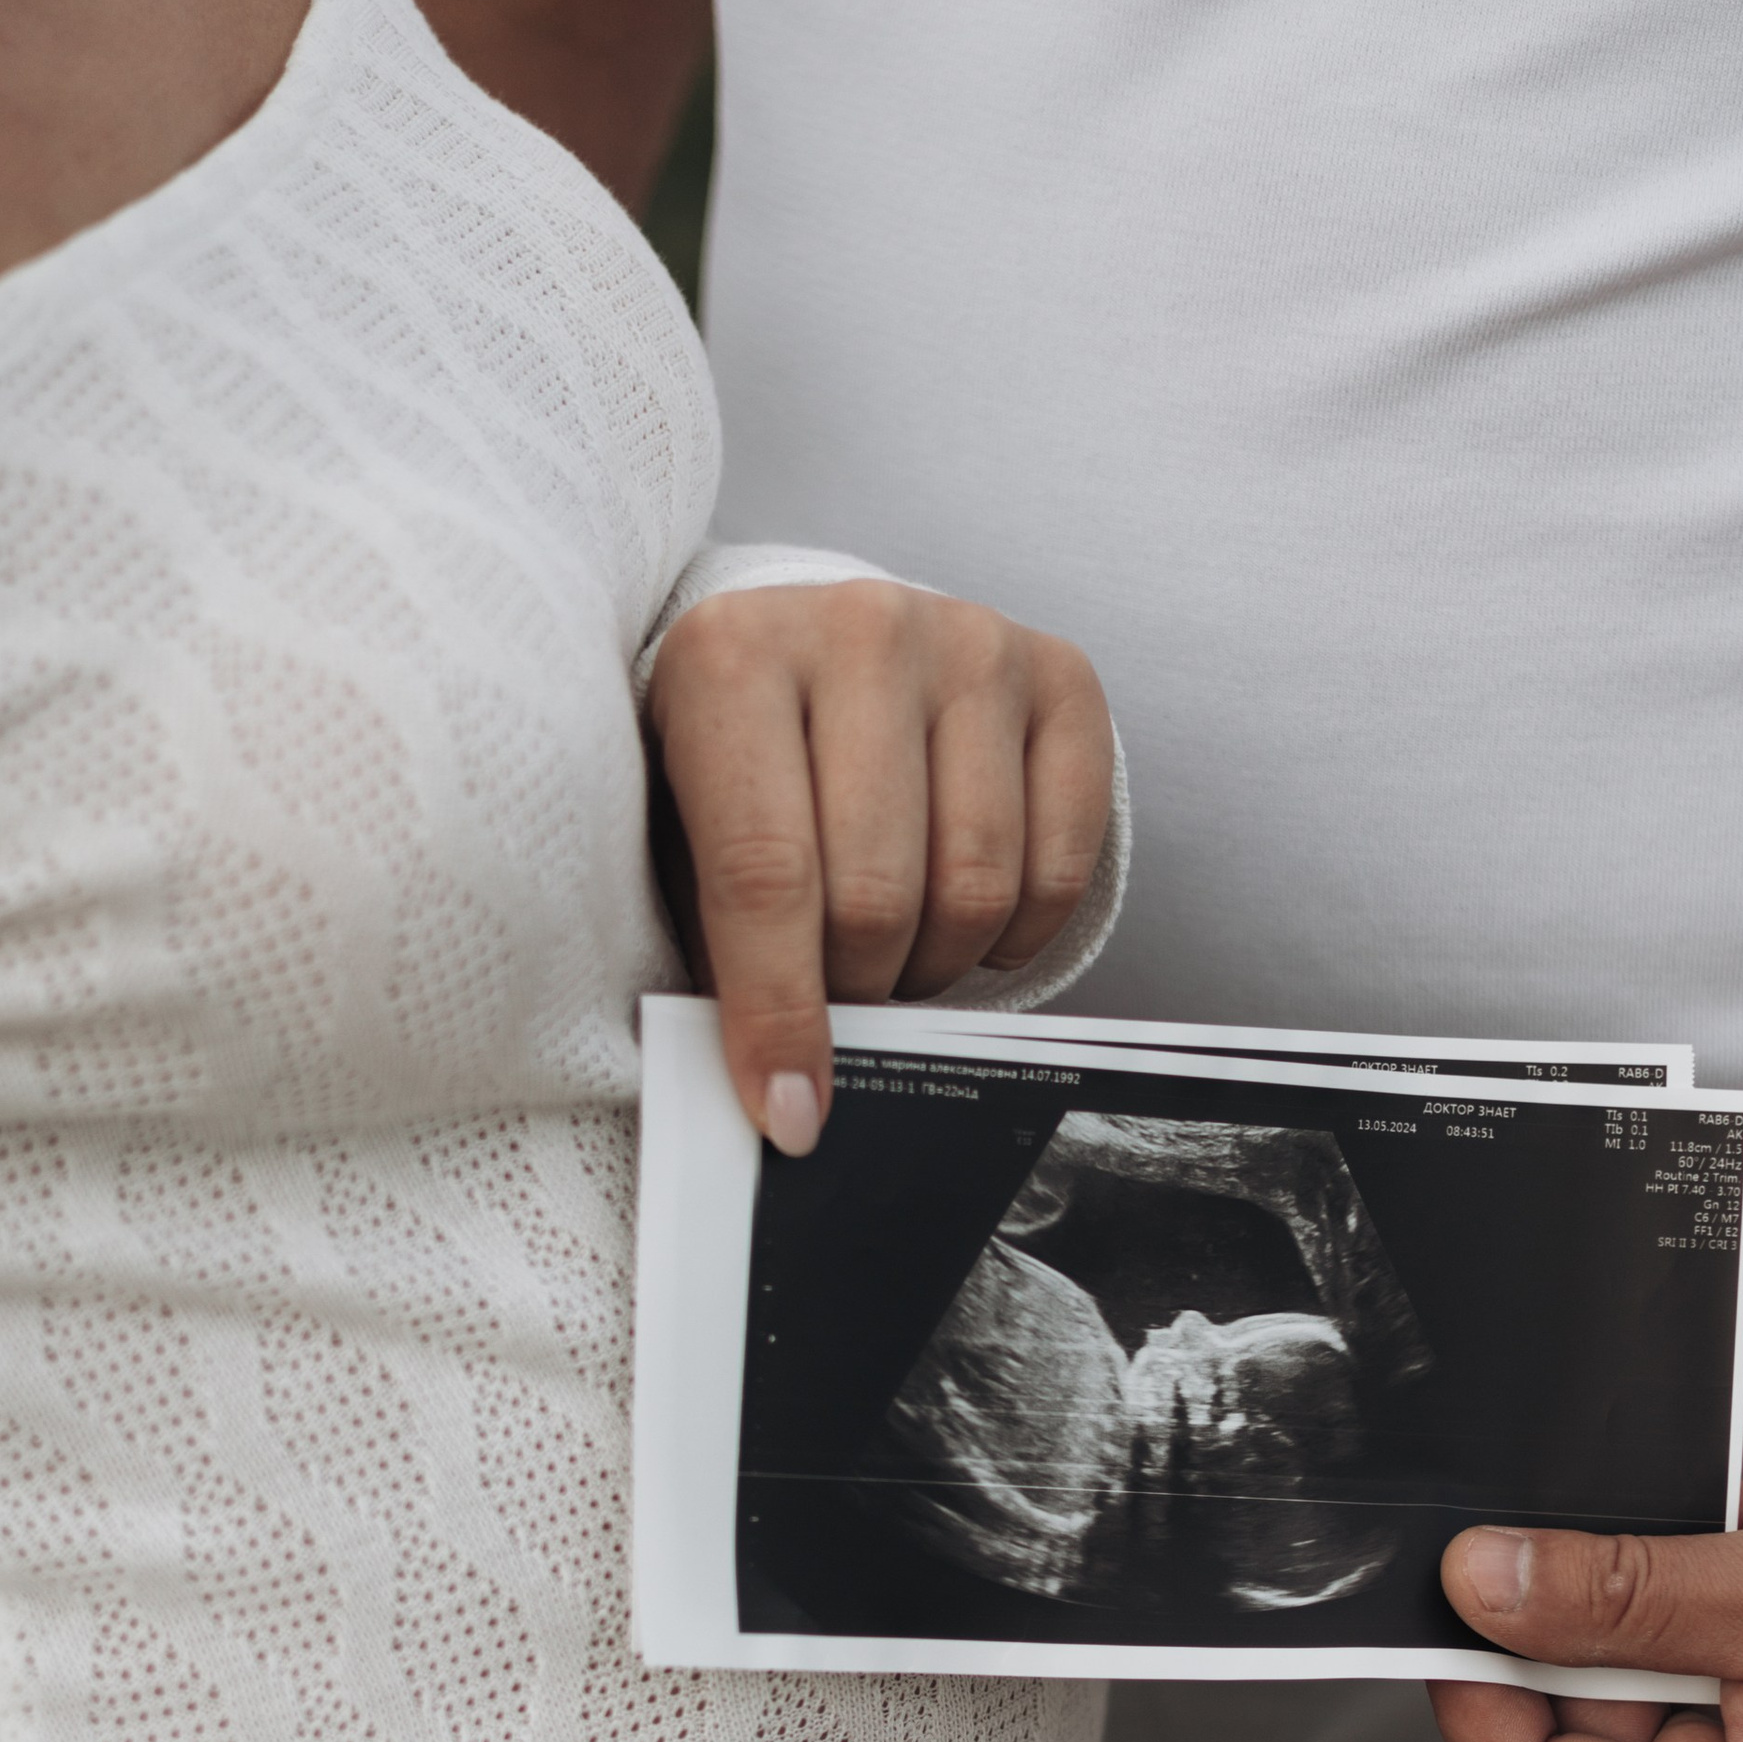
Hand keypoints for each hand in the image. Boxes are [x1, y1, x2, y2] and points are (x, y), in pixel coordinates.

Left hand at [646, 578, 1114, 1154]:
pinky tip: (966, 912)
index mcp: (730, 657)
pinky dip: (1014, 933)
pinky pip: (1061, 869)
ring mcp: (972, 643)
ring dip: (935, 965)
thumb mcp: (680, 830)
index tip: (791, 1113)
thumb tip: (781, 1096)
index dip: (779, 1012)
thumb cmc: (739, 761)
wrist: (818, 646)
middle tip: (838, 996)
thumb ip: (713, 940)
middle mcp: (859, 628)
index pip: (764, 873)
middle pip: (878, 894)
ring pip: (977, 889)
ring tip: (895, 949)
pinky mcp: (1062, 676)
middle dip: (856, 990)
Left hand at [1428, 1476, 1742, 1741]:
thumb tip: (1479, 1585)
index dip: (1476, 1681)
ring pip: (1640, 1725)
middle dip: (1581, 1636)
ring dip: (1654, 1621)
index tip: (1459, 1578)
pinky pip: (1708, 1717)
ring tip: (1724, 1532)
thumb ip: (1618, 1595)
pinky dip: (1708, 1636)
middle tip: (1612, 1523)